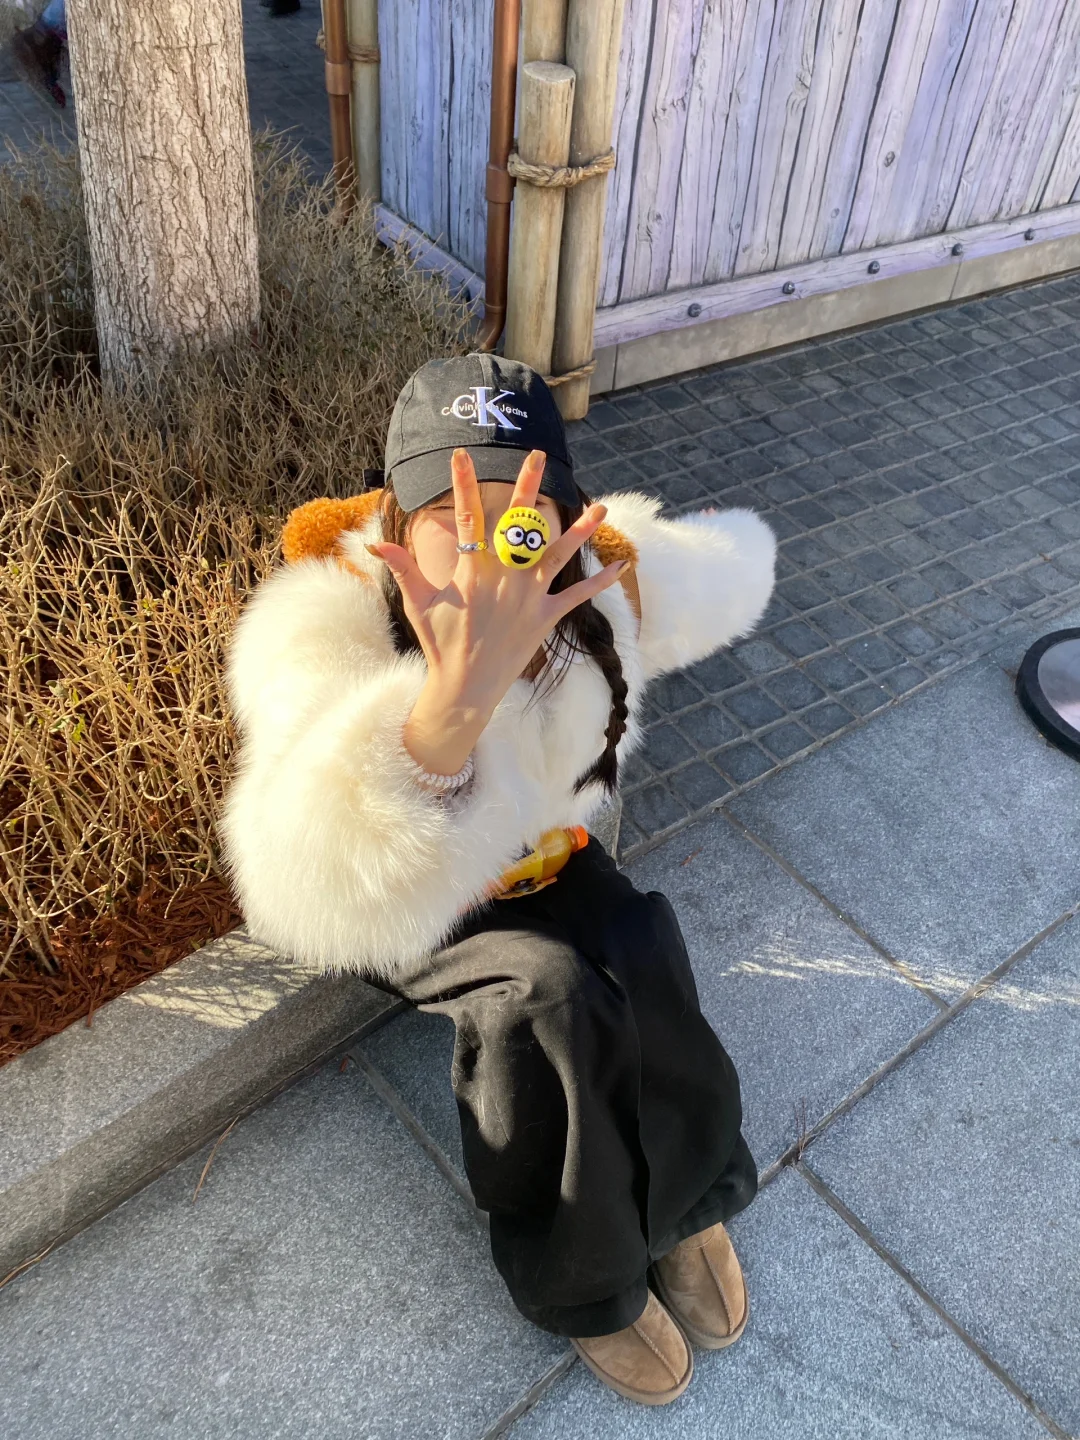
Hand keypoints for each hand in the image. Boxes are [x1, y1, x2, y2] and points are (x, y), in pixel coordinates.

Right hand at [366, 448, 627, 776]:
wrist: (465, 688)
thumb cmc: (440, 643)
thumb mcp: (419, 603)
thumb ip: (402, 568)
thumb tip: (376, 543)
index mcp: (473, 571)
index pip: (467, 518)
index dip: (463, 484)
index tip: (463, 455)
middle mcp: (505, 579)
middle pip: (519, 523)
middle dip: (527, 487)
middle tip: (536, 456)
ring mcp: (529, 598)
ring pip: (559, 555)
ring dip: (580, 531)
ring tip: (599, 508)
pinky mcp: (546, 619)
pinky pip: (577, 597)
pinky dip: (599, 582)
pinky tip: (620, 566)